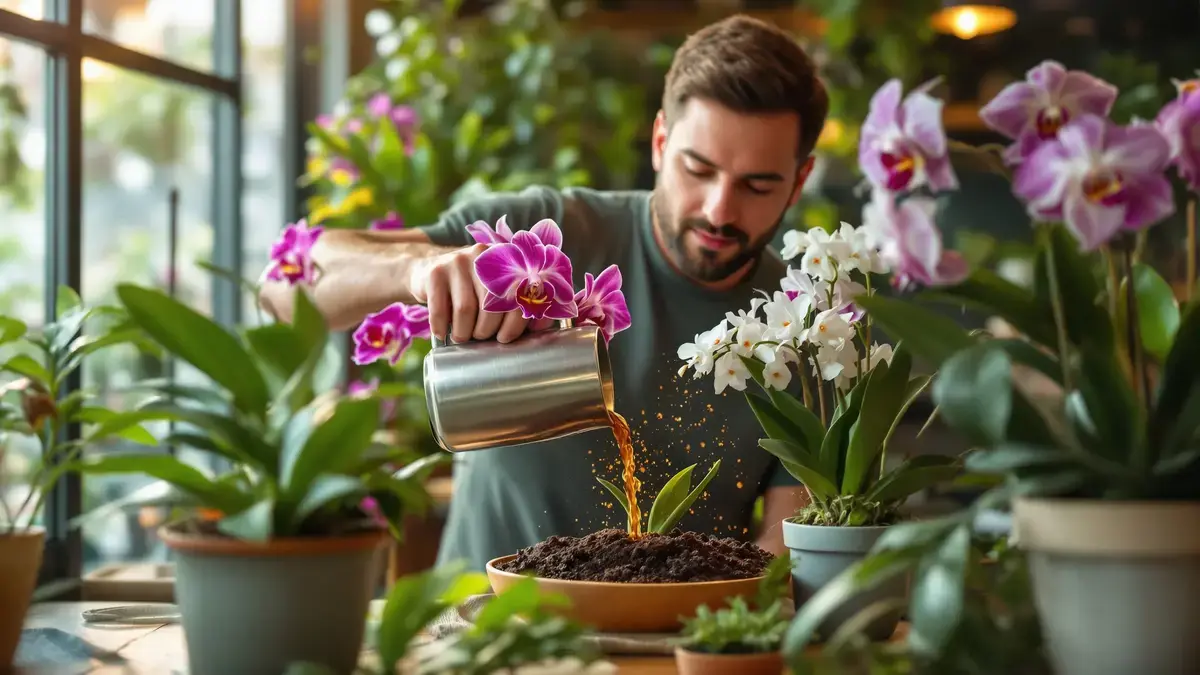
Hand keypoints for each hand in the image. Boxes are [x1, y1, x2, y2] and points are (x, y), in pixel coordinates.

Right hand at [413, 244, 549, 343]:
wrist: (428, 272)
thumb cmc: (471, 290)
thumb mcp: (496, 292)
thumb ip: (522, 305)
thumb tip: (543, 323)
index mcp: (507, 259)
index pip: (520, 294)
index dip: (515, 322)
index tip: (505, 338)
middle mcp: (484, 256)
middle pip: (493, 304)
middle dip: (487, 330)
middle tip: (480, 337)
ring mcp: (458, 261)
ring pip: (466, 308)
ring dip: (464, 332)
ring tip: (462, 337)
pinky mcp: (436, 271)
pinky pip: (440, 309)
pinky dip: (441, 327)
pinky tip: (442, 333)